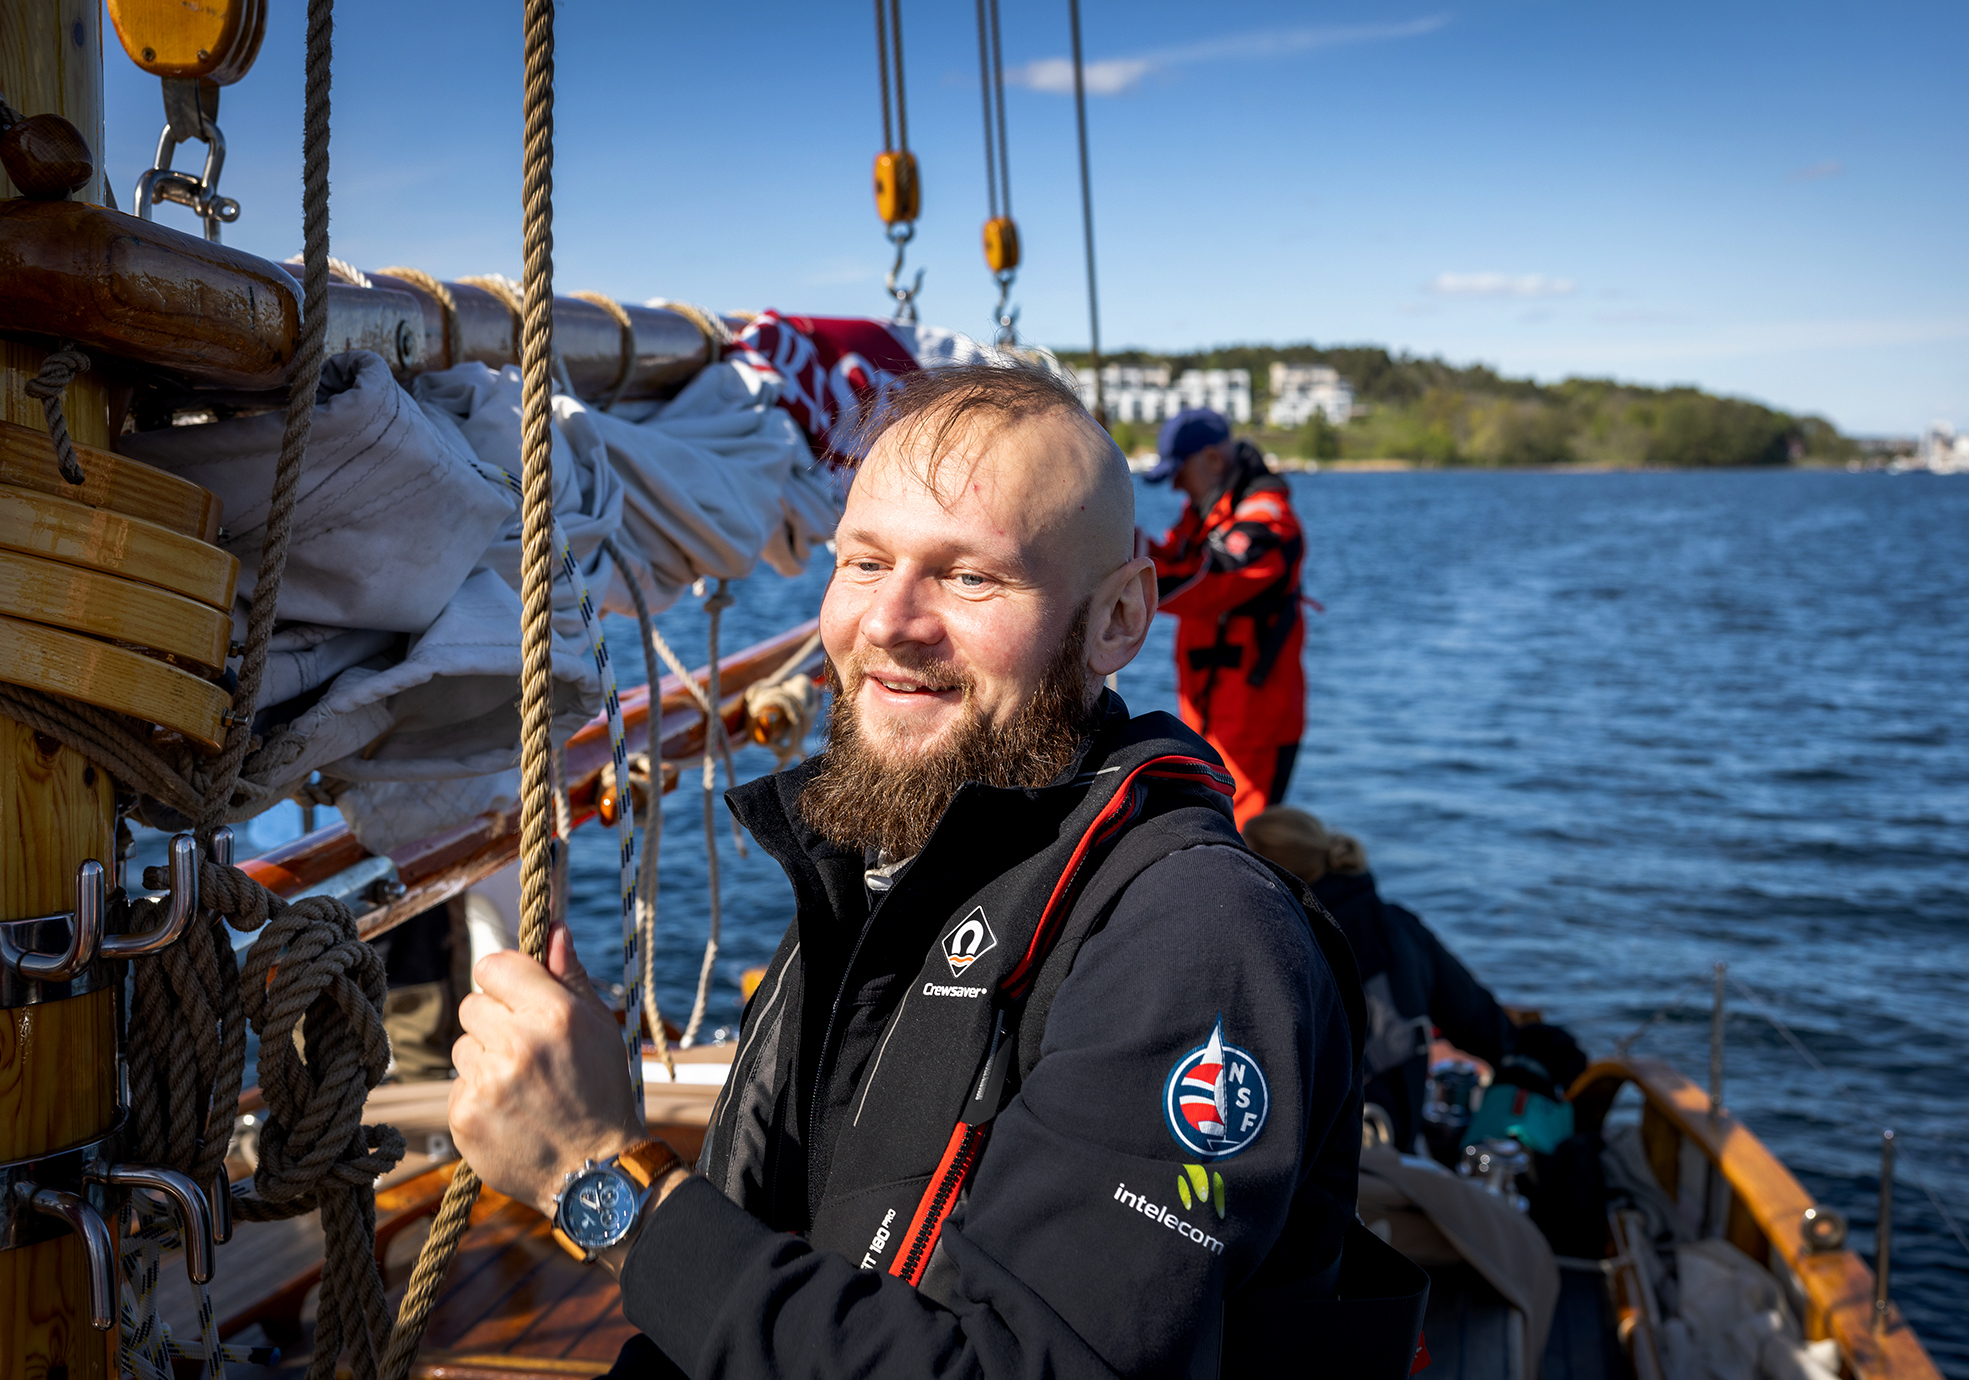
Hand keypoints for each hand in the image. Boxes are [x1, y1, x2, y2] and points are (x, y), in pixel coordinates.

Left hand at [450, 920, 646, 1218]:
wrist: (595, 1172)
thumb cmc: (602, 1091)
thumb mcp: (599, 1027)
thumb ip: (569, 976)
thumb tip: (553, 928)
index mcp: (554, 1013)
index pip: (493, 965)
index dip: (504, 979)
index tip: (515, 996)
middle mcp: (518, 1043)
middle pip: (472, 1005)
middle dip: (494, 1022)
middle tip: (526, 1051)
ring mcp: (488, 1082)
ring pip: (462, 1047)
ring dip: (484, 1060)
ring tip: (520, 1086)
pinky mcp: (465, 1116)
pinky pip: (456, 1085)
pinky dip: (477, 1096)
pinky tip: (509, 1112)